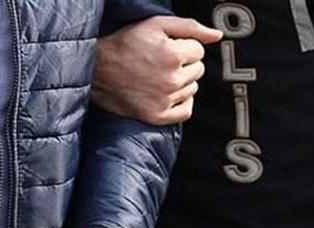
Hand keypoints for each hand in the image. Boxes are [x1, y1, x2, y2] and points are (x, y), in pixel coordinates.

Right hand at [92, 16, 222, 125]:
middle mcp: (171, 80)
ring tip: (159, 76)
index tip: (167, 48)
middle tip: (161, 62)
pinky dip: (182, 102)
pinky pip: (186, 111)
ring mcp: (165, 100)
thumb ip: (190, 27)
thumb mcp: (155, 25)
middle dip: (184, 64)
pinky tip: (168, 93)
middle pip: (198, 70)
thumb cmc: (125, 44)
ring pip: (192, 88)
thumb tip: (217, 35)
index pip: (199, 51)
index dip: (184, 47)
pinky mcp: (158, 116)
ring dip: (181, 82)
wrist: (97, 71)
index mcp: (173, 55)